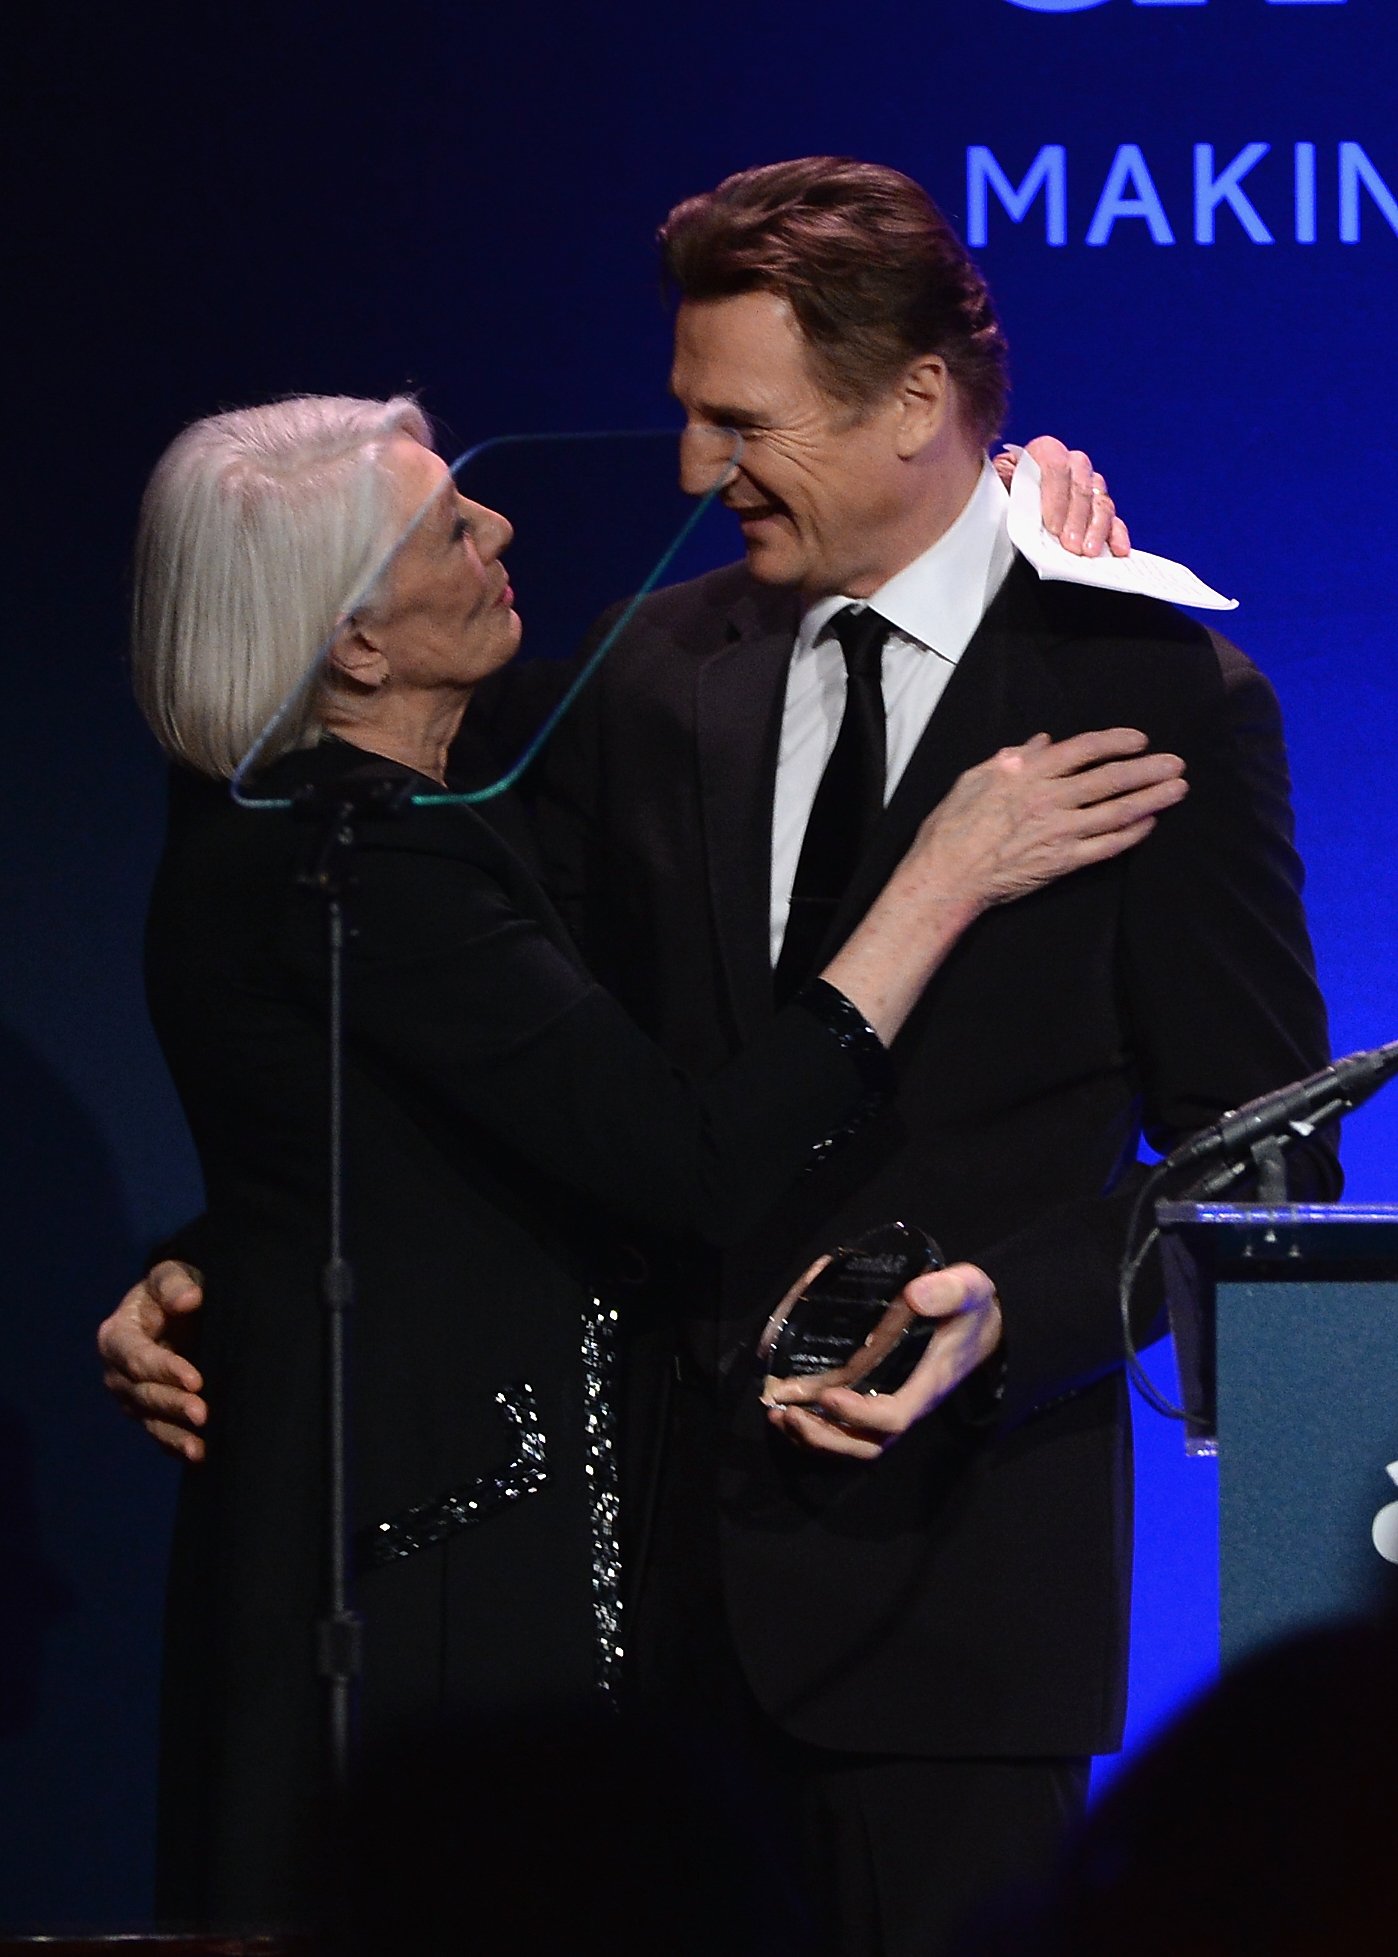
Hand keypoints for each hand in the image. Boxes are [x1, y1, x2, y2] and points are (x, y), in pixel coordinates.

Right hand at [97, 1260, 207, 1461]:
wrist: (180, 1309)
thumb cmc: (175, 1288)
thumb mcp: (173, 1275)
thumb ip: (175, 1284)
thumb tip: (189, 1299)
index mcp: (117, 1335)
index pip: (137, 1357)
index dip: (164, 1369)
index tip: (195, 1379)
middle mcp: (117, 1371)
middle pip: (142, 1392)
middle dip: (172, 1403)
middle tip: (202, 1412)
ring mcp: (131, 1395)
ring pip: (150, 1417)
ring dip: (175, 1432)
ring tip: (199, 1445)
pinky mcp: (148, 1412)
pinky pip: (159, 1433)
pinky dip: (176, 1445)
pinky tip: (199, 1455)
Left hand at [764, 1264, 1002, 1459]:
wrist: (981, 1325)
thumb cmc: (969, 1307)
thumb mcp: (969, 1290)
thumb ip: (948, 1291)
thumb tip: (915, 1293)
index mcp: (927, 1383)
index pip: (893, 1414)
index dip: (858, 1413)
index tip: (827, 1395)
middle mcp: (908, 1402)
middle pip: (868, 1443)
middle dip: (826, 1436)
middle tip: (788, 1414)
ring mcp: (892, 1404)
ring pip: (854, 1442)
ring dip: (814, 1436)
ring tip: (779, 1416)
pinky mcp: (878, 1398)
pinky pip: (847, 1429)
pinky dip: (816, 1426)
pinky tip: (787, 1408)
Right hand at [912, 727, 1186, 911]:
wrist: (947, 876)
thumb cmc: (952, 826)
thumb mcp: (974, 779)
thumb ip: (1011, 758)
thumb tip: (1041, 742)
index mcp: (1028, 773)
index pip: (1083, 749)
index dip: (1116, 741)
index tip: (1140, 739)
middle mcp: (1050, 798)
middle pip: (1110, 778)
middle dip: (1148, 769)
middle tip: (1176, 763)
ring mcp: (1060, 832)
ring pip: (1117, 811)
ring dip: (1151, 798)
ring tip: (1178, 789)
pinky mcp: (1063, 861)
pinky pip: (1106, 846)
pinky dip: (1131, 834)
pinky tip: (1149, 824)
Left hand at [995, 437, 1130, 559]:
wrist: (1007, 502)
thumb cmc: (1002, 494)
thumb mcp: (998, 486)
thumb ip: (1004, 484)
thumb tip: (1007, 489)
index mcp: (1044, 452)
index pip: (1055, 465)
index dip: (1055, 496)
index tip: (1051, 526)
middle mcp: (1071, 465)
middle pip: (1082, 486)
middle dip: (1077, 519)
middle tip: (1071, 545)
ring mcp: (1089, 486)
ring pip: (1100, 502)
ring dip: (1096, 529)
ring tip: (1089, 552)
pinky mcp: (1099, 509)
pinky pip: (1114, 519)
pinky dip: (1116, 535)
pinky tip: (1117, 549)